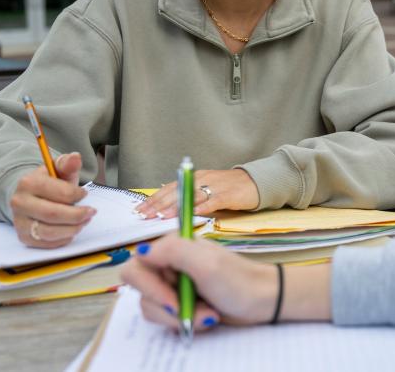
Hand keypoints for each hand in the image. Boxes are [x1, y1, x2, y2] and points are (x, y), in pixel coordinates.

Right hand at [9, 152, 94, 247]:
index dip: (77, 195)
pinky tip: (72, 230)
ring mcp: (20, 222)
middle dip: (77, 215)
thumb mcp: (59, 169)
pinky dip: (64, 239)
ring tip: (84, 221)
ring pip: (49, 232)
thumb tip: (75, 157)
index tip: (85, 194)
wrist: (31, 196)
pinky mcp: (24, 237)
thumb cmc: (50, 181)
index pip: (59, 193)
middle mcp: (20, 203)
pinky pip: (46, 244)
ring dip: (72, 228)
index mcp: (28, 183)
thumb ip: (68, 163)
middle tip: (91, 212)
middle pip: (53, 215)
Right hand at [120, 235, 331, 331]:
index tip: (172, 300)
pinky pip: (166, 317)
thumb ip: (173, 252)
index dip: (149, 287)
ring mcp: (174, 283)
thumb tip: (141, 249)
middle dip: (168, 307)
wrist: (261, 300)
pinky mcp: (180, 302)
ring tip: (206, 315)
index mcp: (173, 246)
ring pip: (153, 308)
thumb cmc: (237, 280)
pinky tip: (206, 317)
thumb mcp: (206, 264)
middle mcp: (169, 263)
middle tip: (190, 311)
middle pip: (142, 292)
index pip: (136, 266)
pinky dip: (185, 321)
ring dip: (180, 316)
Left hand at [135, 168, 259, 218]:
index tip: (139, 210)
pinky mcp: (228, 195)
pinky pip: (212, 202)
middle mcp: (202, 179)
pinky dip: (202, 208)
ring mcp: (215, 186)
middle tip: (144, 216)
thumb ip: (190, 195)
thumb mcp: (207, 188)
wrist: (255, 182)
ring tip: (162, 217)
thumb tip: (166, 206)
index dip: (153, 199)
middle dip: (158, 205)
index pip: (169, 188)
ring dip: (176, 207)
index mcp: (195, 178)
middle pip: (177, 191)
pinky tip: (192, 214)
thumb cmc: (230, 188)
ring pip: (191, 196)